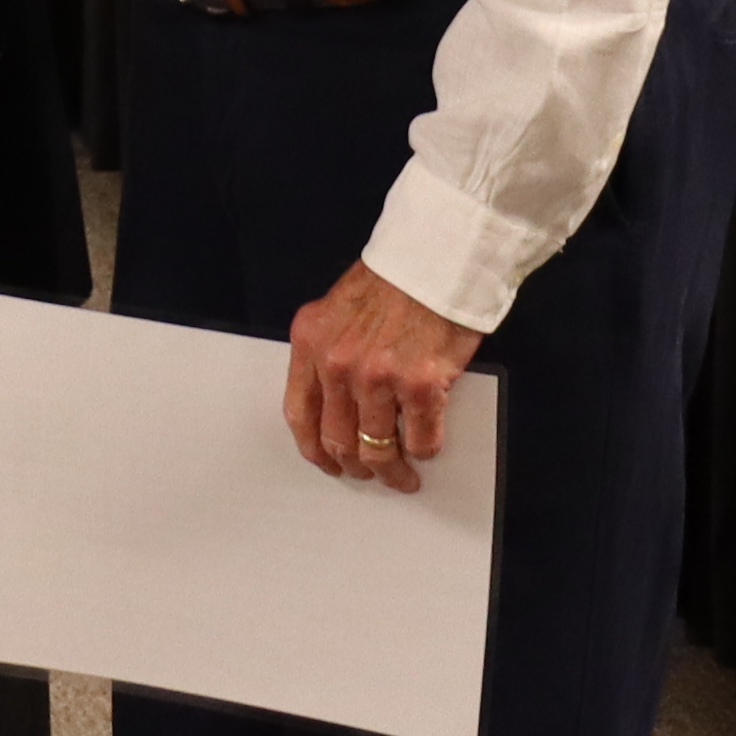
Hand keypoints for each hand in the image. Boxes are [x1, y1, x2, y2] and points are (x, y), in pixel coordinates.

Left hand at [282, 261, 478, 491]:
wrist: (436, 258)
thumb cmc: (392, 281)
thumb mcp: (338, 312)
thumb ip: (330, 353)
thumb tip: (339, 405)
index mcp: (310, 343)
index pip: (299, 413)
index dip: (312, 448)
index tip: (326, 463)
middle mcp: (337, 364)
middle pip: (336, 439)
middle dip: (354, 466)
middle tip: (369, 474)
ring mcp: (377, 377)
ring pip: (376, 449)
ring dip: (392, 472)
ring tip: (403, 476)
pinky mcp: (420, 385)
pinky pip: (420, 439)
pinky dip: (424, 451)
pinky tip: (427, 449)